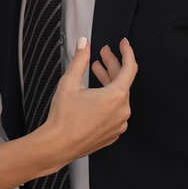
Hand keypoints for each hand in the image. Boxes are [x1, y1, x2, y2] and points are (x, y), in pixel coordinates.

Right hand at [34, 38, 136, 167]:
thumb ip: (80, 60)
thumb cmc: (63, 118)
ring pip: (119, 97)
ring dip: (109, 82)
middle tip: (102, 55)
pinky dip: (109, 100)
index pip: (130, 67)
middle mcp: (122, 111)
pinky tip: (96, 94)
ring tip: (97, 71)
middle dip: (112, 65)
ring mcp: (119, 124)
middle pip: (123, 81)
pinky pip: (116, 111)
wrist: (57, 145)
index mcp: (116, 96)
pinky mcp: (113, 133)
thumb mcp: (70, 82)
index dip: (127, 52)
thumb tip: (84, 43)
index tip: (123, 44)